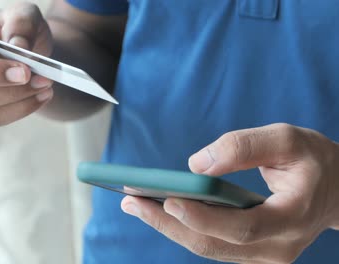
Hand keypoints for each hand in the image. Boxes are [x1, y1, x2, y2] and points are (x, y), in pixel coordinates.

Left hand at [121, 123, 338, 262]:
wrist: (335, 191)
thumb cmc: (313, 161)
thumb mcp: (288, 140)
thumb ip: (245, 147)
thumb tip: (197, 165)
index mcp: (292, 218)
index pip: (243, 227)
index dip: (203, 216)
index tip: (168, 199)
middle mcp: (276, 247)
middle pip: (213, 244)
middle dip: (168, 223)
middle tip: (131, 200)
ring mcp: (262, 255)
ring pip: (207, 247)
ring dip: (168, 226)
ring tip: (134, 203)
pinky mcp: (249, 252)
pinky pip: (210, 243)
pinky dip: (182, 227)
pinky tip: (158, 208)